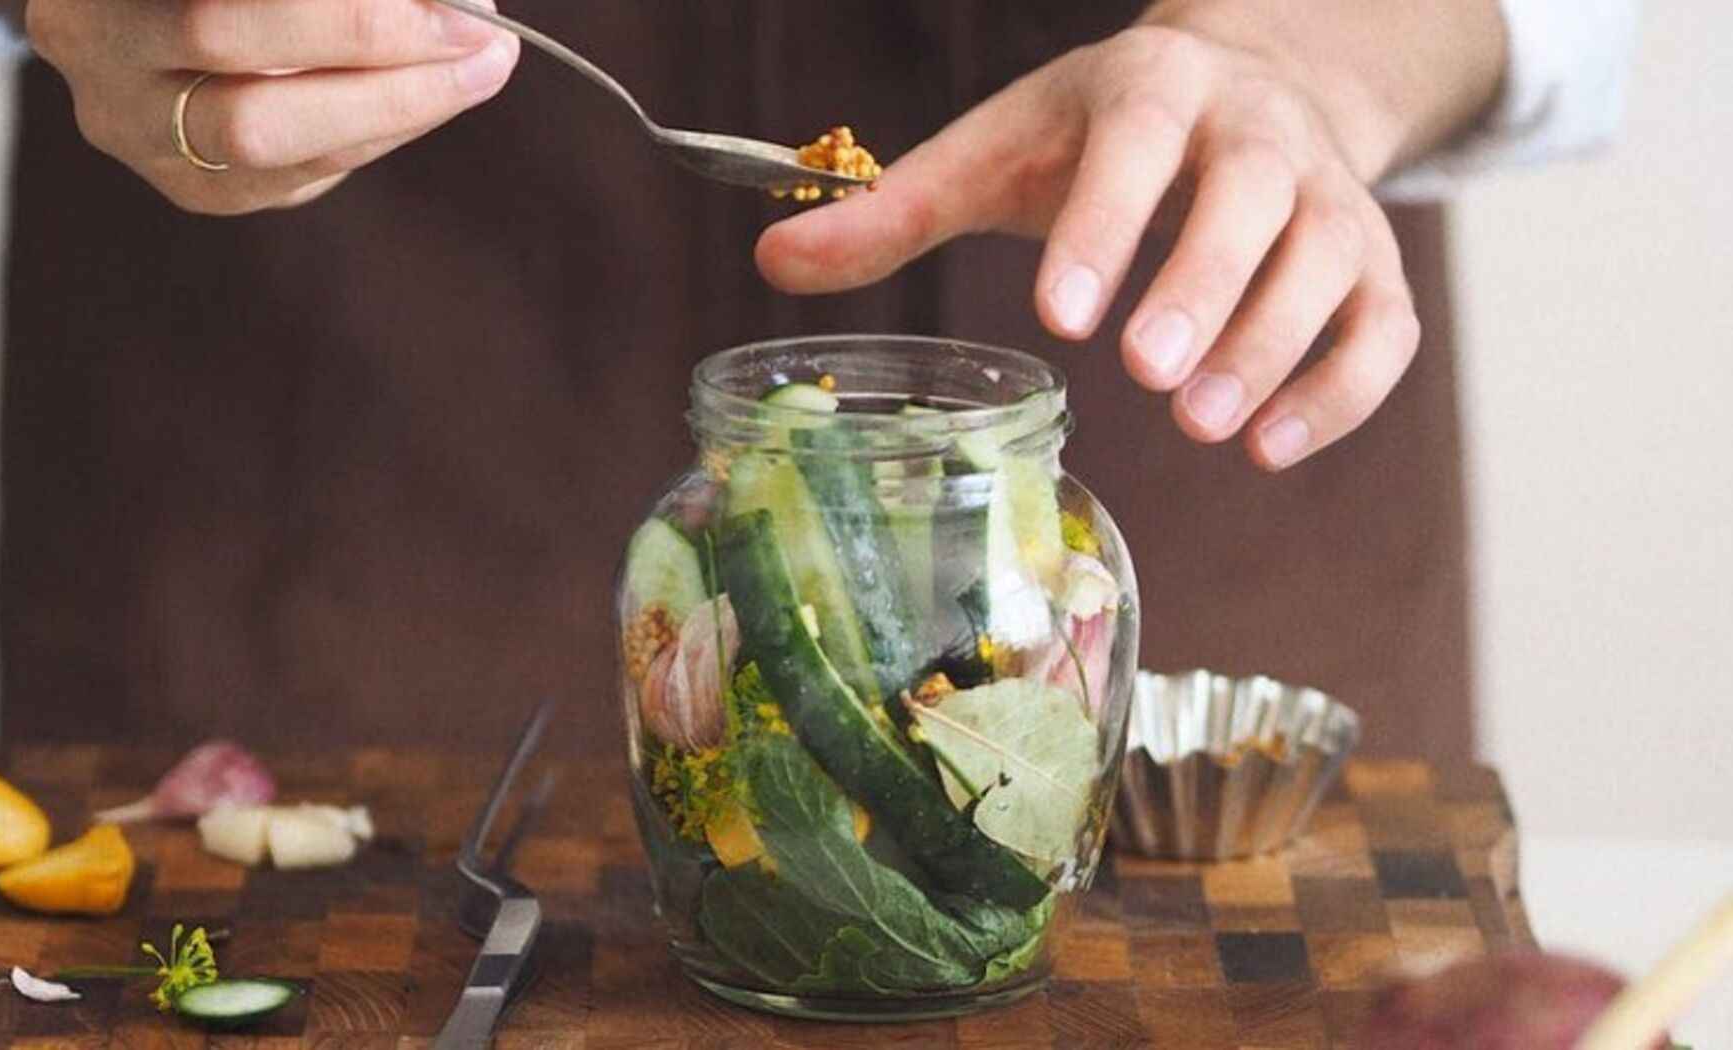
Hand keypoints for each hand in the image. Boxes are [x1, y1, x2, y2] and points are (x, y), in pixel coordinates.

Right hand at [26, 0, 518, 213]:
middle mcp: (102, 75)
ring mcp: (143, 146)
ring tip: (480, 64)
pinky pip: (300, 175)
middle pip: (248, 111)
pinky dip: (377, 129)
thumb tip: (446, 2)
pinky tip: (431, 92)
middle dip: (381, 77)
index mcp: (97, 3)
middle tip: (481, 42)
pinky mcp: (194, 188)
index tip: (453, 2)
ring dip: (399, 109)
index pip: (223, 24)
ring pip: (278, 154)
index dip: (347, 20)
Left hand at [757, 25, 1431, 470]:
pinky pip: (1384, 324)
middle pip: (1256, 198)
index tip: (1061, 315)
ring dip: (1275, 347)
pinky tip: (1273, 448)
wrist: (1251, 82)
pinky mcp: (1372, 258)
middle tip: (1150, 378)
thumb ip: (895, 208)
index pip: (1139, 144)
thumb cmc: (1100, 135)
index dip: (1107, 226)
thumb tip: (771, 260)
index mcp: (1154, 89)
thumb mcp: (998, 149)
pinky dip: (1344, 388)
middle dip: (1207, 286)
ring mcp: (1328, 193)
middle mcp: (1256, 132)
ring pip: (1331, 262)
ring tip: (1206, 429)